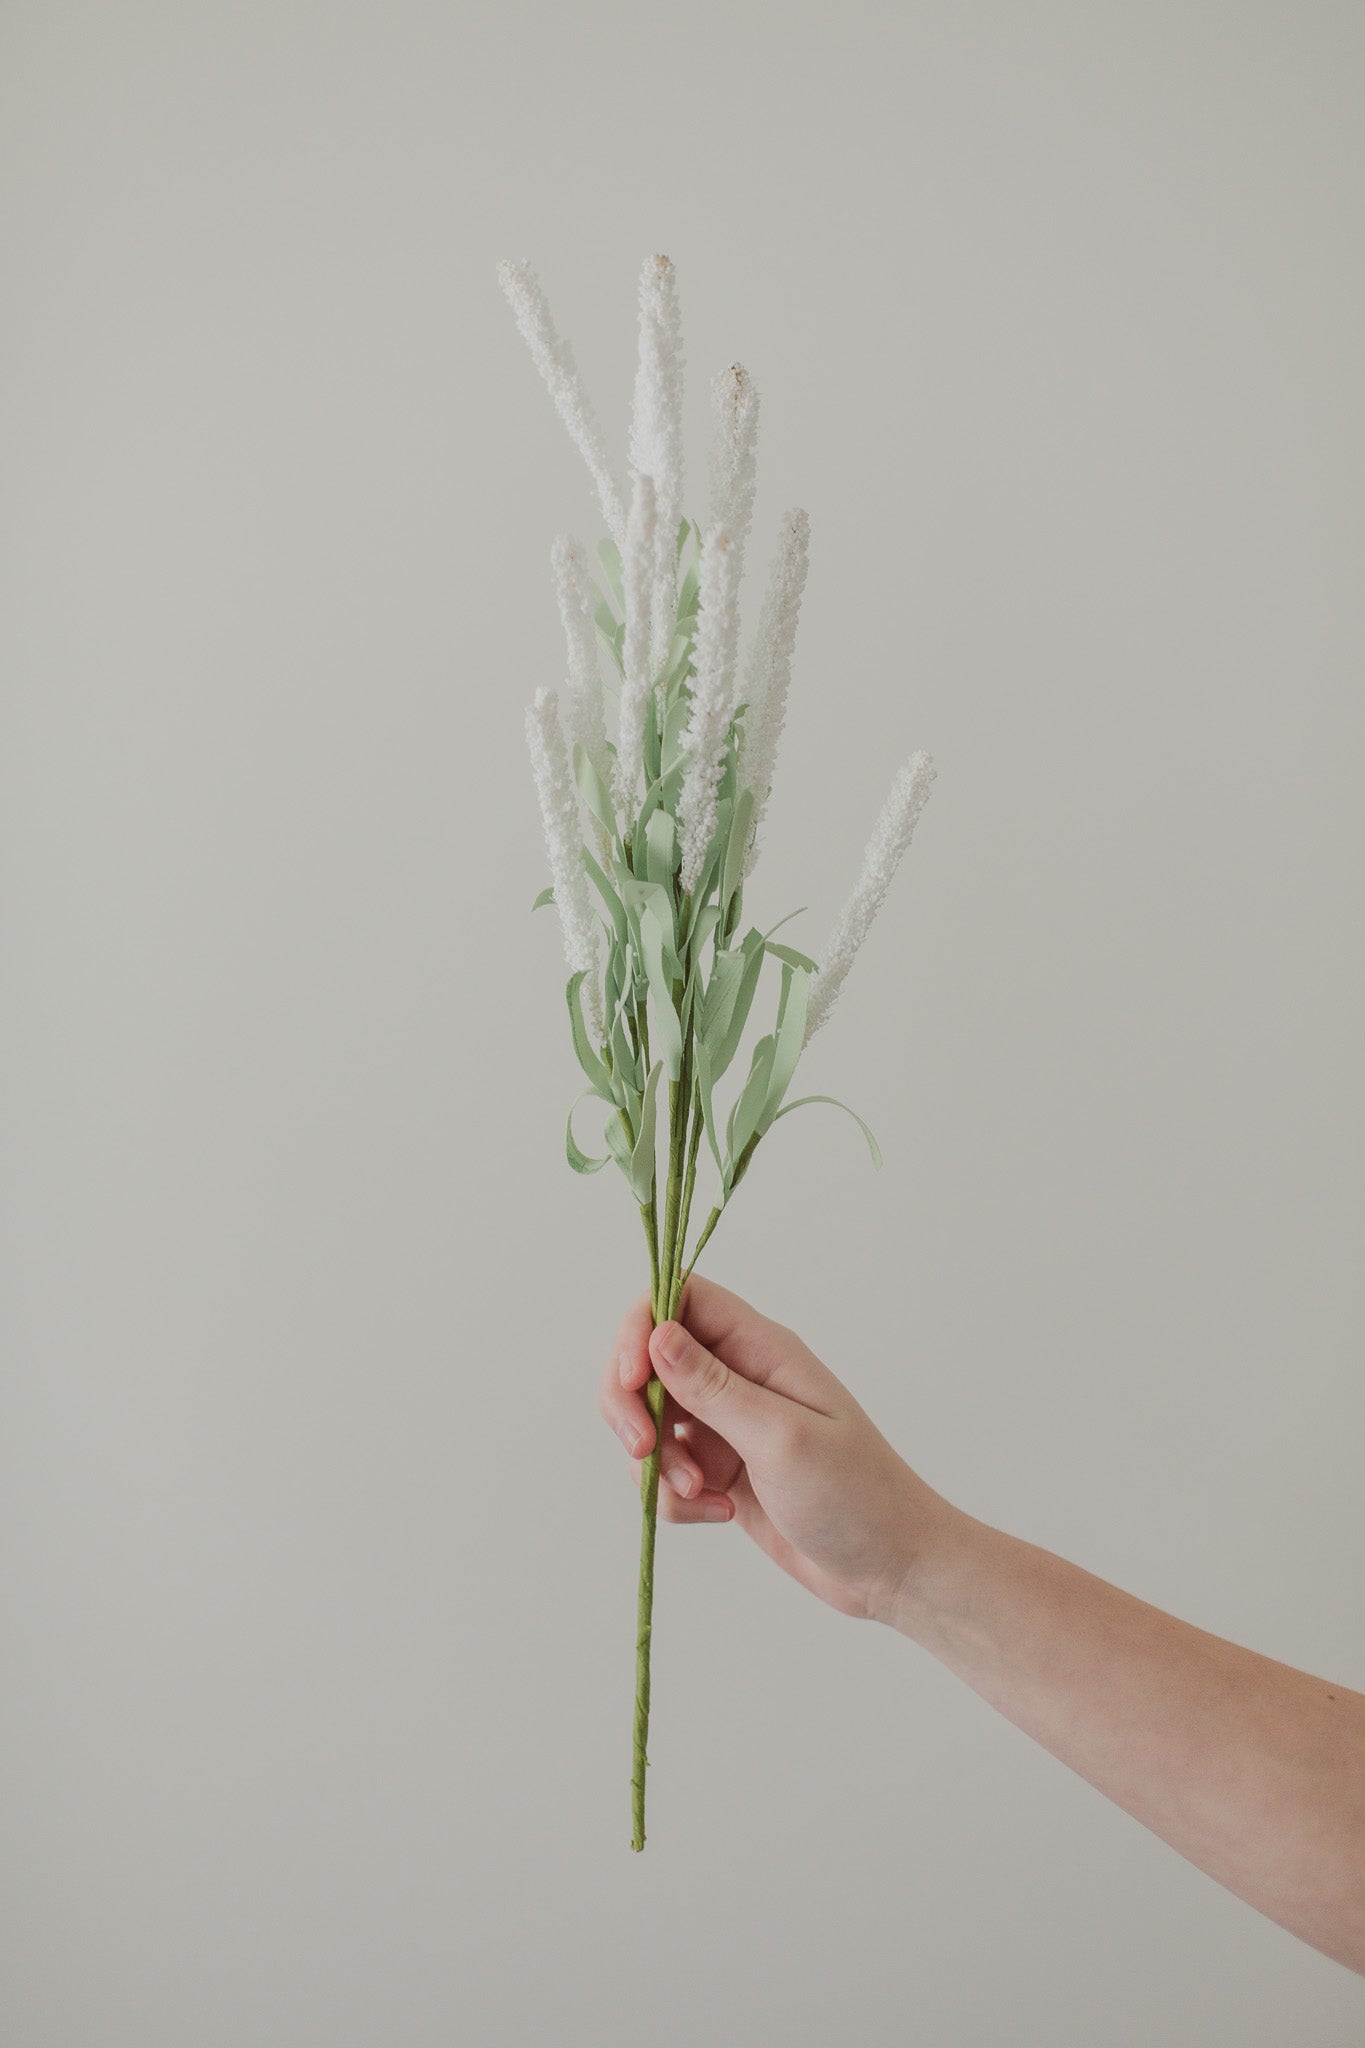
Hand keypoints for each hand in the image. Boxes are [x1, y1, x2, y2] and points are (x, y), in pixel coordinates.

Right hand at [598, 1271, 956, 1623]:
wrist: (892, 1568)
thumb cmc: (857, 1497)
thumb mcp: (782, 1439)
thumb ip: (714, 1389)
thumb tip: (658, 1333)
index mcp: (761, 1350)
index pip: (680, 1299)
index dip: (641, 1328)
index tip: (629, 1380)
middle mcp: (740, 1378)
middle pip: (648, 1359)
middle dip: (630, 1405)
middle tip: (642, 1450)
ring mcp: (728, 1425)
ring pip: (651, 1421)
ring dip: (656, 1463)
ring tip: (701, 1494)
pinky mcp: (722, 1472)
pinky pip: (667, 1473)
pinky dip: (676, 1498)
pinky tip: (722, 1514)